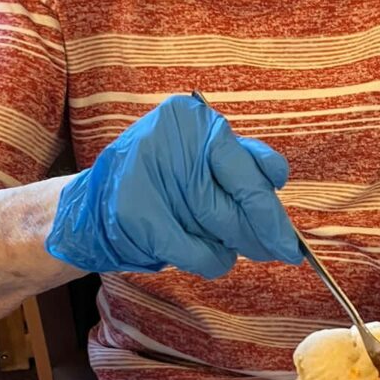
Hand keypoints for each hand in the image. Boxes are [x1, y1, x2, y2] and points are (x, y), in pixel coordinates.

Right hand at [45, 94, 301, 276]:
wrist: (90, 207)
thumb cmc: (157, 183)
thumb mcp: (198, 159)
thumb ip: (239, 166)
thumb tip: (278, 196)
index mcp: (194, 118)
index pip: (254, 167)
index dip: (273, 205)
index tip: (289, 234)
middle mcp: (175, 138)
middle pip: (242, 199)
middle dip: (264, 232)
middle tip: (280, 251)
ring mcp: (152, 175)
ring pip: (224, 228)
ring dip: (233, 247)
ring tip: (225, 247)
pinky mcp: (137, 213)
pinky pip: (198, 251)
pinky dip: (209, 260)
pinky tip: (205, 257)